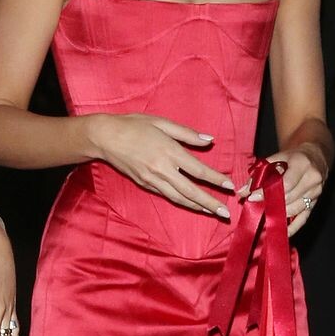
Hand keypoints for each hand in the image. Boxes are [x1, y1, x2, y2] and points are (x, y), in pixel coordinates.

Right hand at [90, 114, 233, 217]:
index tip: (229, 186)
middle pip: (191, 190)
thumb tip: (209, 140)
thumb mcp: (162, 122)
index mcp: (169, 151)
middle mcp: (162, 169)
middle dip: (210, 203)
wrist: (105, 138)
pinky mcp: (145, 184)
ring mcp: (152, 179)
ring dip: (198, 206)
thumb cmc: (134, 125)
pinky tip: (193, 205)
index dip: (215, 179)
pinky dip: (182, 202)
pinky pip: (168, 196)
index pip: (197, 170)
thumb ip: (187, 133)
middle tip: (226, 213)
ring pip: (179, 197)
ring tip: (213, 213)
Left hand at [254, 144, 327, 235]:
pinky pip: (303, 219)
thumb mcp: (277, 158)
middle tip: (255, 208)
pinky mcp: (315, 204)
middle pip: (290, 198)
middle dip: (270, 204)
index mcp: (302, 164)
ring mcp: (315, 193)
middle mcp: (312, 179)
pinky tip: (281, 232)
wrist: (315, 156)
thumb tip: (242, 191)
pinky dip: (292, 227)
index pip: (286, 184)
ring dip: (278, 215)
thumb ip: (259, 173)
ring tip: (262, 218)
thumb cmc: (292, 157)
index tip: (253, 198)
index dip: (268, 193)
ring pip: (295, 209)